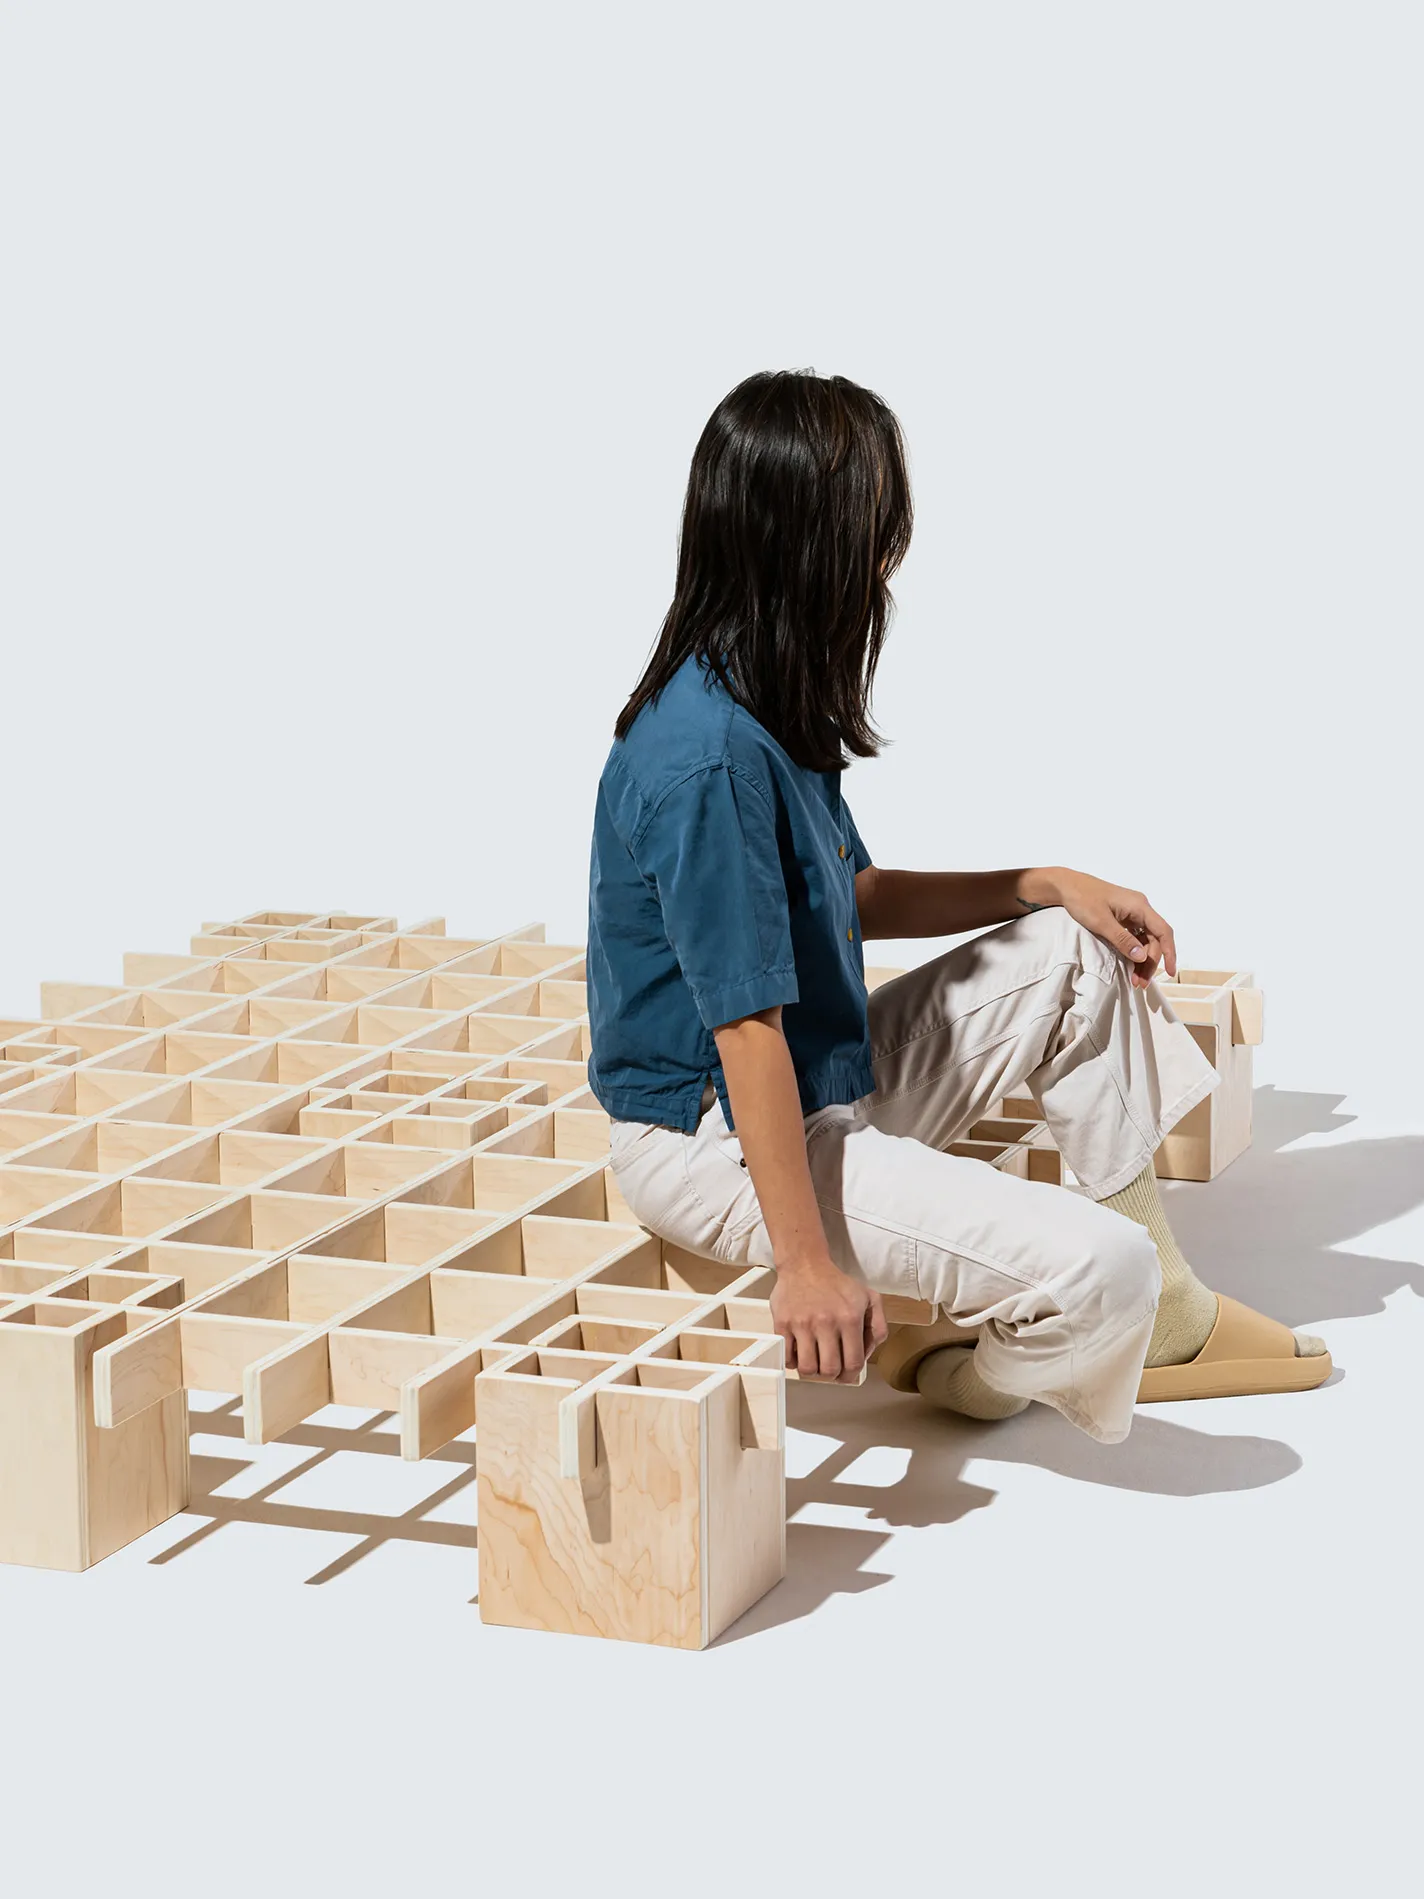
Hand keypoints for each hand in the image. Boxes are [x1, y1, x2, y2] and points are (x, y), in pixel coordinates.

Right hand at [769, 1255, 887, 1382]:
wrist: (805, 1264)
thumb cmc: (836, 1284)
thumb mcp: (870, 1298)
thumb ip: (878, 1327)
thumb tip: (867, 1353)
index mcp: (850, 1318)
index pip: (853, 1363)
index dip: (850, 1376)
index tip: (846, 1375)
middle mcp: (826, 1322)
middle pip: (830, 1370)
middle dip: (832, 1375)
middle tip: (829, 1369)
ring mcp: (802, 1323)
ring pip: (808, 1368)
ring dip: (812, 1370)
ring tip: (814, 1361)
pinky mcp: (782, 1323)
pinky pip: (786, 1357)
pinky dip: (793, 1361)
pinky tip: (799, 1352)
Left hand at [1048, 869, 1177, 987]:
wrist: (1066, 886)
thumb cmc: (1082, 899)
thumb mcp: (1101, 922)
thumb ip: (1123, 940)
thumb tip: (1142, 957)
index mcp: (1139, 906)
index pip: (1163, 931)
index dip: (1169, 953)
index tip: (1170, 972)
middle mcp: (1140, 908)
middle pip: (1154, 939)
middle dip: (1150, 962)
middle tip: (1140, 983)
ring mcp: (1132, 913)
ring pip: (1145, 940)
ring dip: (1142, 959)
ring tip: (1135, 980)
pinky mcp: (1123, 917)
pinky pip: (1135, 937)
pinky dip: (1134, 952)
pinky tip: (1130, 966)